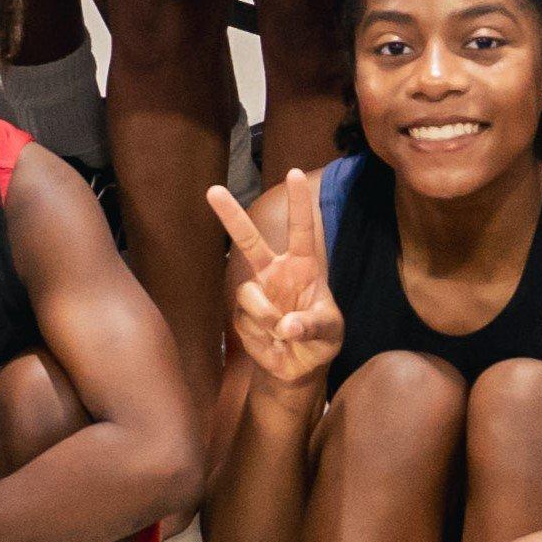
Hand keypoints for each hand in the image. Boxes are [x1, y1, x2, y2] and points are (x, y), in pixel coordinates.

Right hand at [207, 169, 344, 390]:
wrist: (299, 367)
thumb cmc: (321, 340)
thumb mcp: (329, 332)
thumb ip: (312, 326)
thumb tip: (287, 326)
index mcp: (303, 266)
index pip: (301, 230)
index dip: (298, 202)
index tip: (294, 173)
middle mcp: (276, 272)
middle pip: (250, 240)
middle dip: (230, 215)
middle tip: (212, 190)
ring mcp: (257, 293)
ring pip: (248, 293)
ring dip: (266, 316)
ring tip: (282, 334)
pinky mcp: (243, 317)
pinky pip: (246, 321)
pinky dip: (263, 336)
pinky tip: (273, 344)